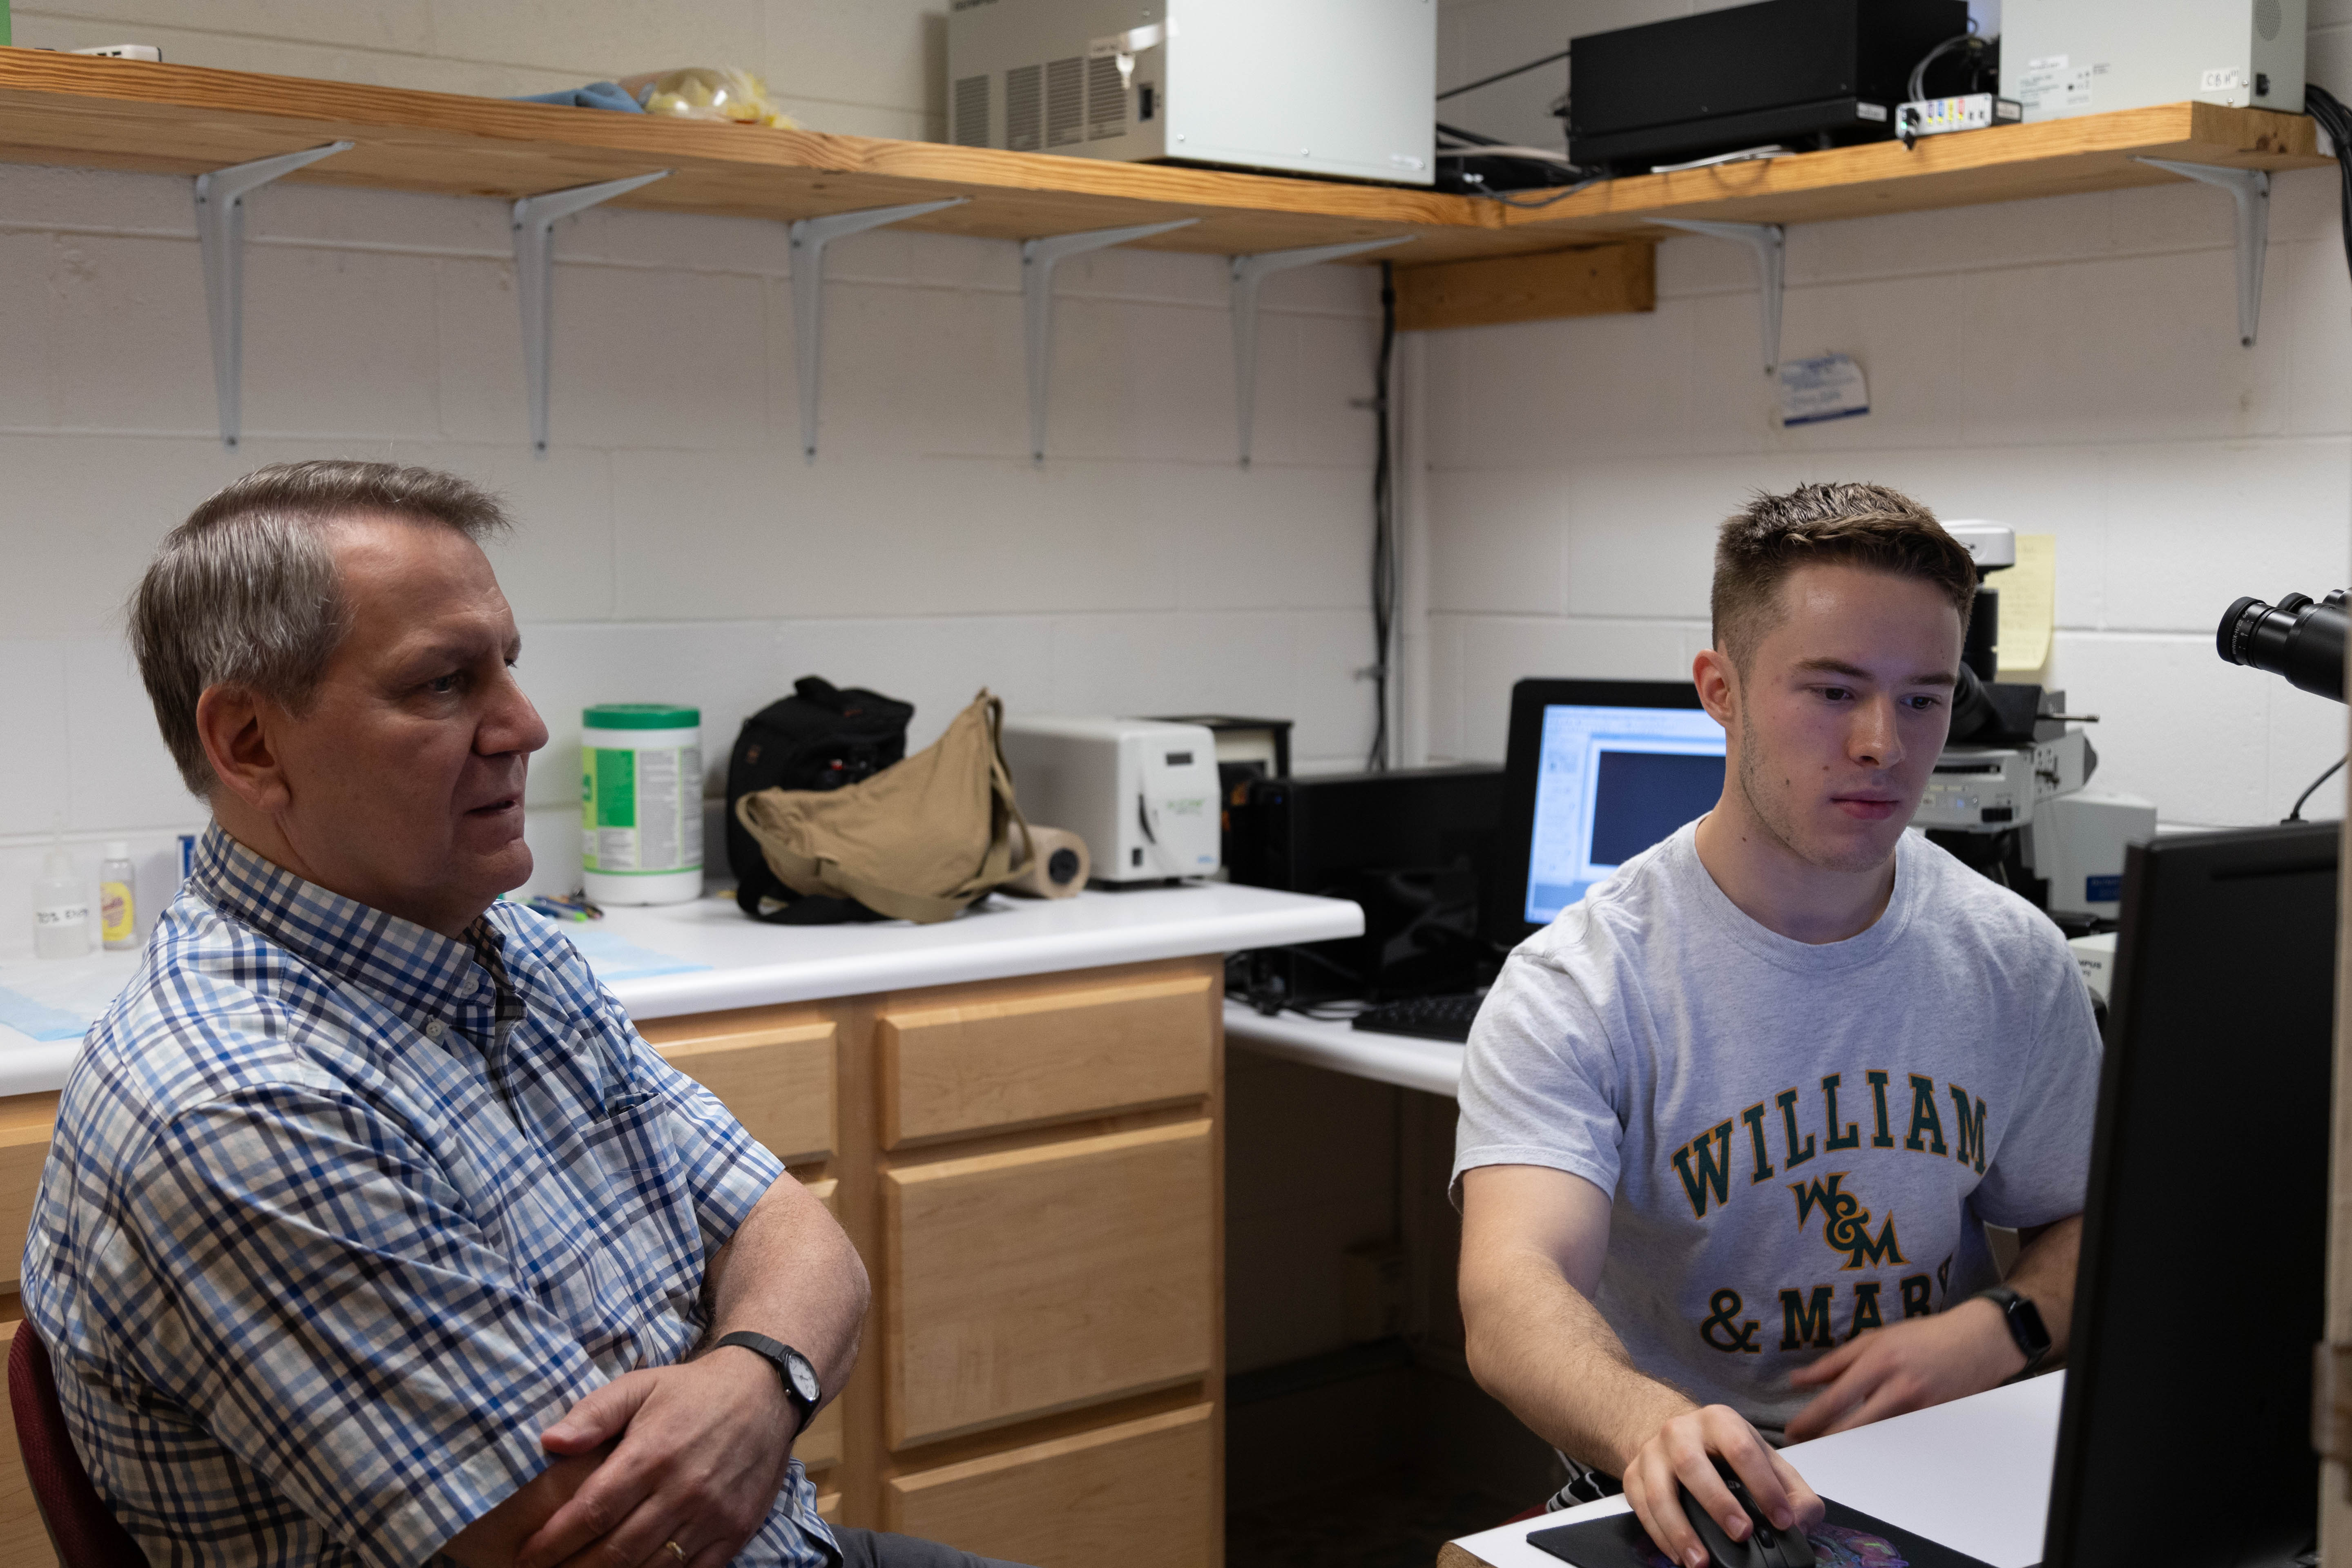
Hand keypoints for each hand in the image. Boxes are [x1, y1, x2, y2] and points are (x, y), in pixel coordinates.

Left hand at [515, 1349, 797, 1567]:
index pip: (591, 1512)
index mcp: (651, 1453)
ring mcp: (712, 1514)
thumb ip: (593, 1414)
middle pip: (616, 1550)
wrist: (765, 1391)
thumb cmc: (692, 1391)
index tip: (526, 1556)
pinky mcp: (736, 1529)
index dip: (553, 1542)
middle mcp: (682, 1489)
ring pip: (652, 1567)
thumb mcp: (639, 1386)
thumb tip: (548, 1443)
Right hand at [1620, 1405, 1822, 1567]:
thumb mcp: (1765, 1459)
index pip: (1742, 1449)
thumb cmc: (1724, 1451)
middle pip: (1692, 1464)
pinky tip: (1681, 1556)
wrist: (1677, 1435)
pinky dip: (1661, 1537)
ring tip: (1702, 1561)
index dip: (1764, 1486)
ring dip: (1680, 1530)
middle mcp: (1680, 1431)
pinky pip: (1641, 1508)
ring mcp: (1652, 1452)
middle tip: (1742, 1534)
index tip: (1782, 1519)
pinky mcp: (1633, 1474)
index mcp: (1719, 1421)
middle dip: (1718, 1503)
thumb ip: (1793, 1491)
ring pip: (1659, 1490)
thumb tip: (1801, 1521)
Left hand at [1784, 1297, 2022, 1441]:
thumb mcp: (1874, 1339)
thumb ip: (1834, 1362)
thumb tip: (1797, 1380)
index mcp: (1878, 1361)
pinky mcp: (1935, 1422)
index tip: (1793, 1432)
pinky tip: (1868, 1448)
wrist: (1977, 1342)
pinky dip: (1882, 1444)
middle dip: (1827, 1441)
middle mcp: (1898, 1387)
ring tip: (1831, 1449)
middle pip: (1854, 1426)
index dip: (1811, 1420)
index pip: (1836, 1398)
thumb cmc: (1921, 1337)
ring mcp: (1920, 1408)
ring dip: (1853, 1445)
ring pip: (1878, 1437)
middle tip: (1807, 1451)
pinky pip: (1902, 1439)